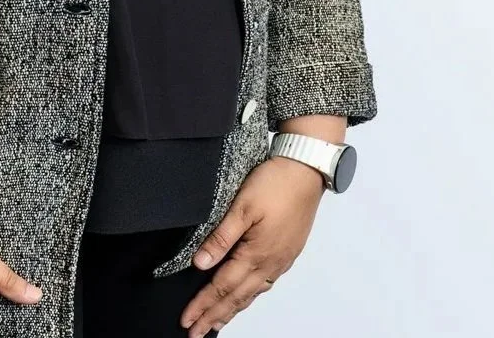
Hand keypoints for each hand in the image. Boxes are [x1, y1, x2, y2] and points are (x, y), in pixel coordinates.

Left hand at [180, 156, 325, 334]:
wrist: (306, 171)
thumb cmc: (275, 184)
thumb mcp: (242, 206)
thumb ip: (221, 237)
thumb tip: (200, 264)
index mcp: (256, 254)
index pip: (223, 287)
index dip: (203, 305)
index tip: (187, 320)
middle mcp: (270, 263)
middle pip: (237, 298)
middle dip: (214, 316)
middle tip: (196, 333)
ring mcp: (280, 260)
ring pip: (252, 294)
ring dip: (231, 310)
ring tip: (215, 323)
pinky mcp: (286, 253)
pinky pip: (264, 284)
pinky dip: (249, 296)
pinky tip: (244, 297)